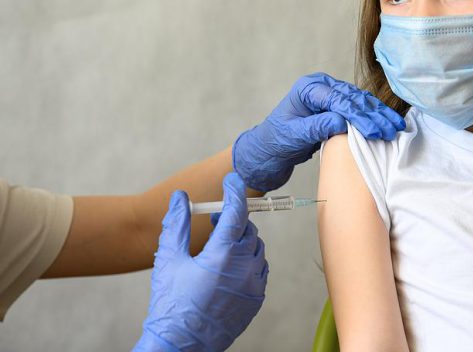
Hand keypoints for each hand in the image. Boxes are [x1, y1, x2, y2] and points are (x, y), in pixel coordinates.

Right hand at [133, 173, 267, 351]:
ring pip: (257, 249)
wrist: (182, 345)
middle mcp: (244, 267)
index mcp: (222, 255)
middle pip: (248, 230)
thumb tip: (181, 198)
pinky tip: (229, 266)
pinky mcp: (257, 298)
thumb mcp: (168, 259)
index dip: (234, 192)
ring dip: (242, 241)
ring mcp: (254, 284)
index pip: (236, 212)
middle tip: (214, 222)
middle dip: (233, 220)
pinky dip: (248, 261)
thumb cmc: (172, 303)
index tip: (232, 180)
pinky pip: (260, 269)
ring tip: (219, 246)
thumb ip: (176, 224)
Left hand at [233, 72, 405, 191]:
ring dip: (378, 115)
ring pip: (359, 103)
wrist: (266, 154)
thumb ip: (317, 127)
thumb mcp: (293, 136)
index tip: (375, 131)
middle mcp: (320, 88)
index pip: (339, 99)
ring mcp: (329, 97)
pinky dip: (372, 118)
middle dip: (374, 115)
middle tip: (392, 130)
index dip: (359, 115)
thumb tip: (342, 122)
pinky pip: (357, 111)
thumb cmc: (274, 144)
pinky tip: (386, 125)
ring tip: (395, 127)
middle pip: (353, 98)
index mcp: (308, 89)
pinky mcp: (335, 109)